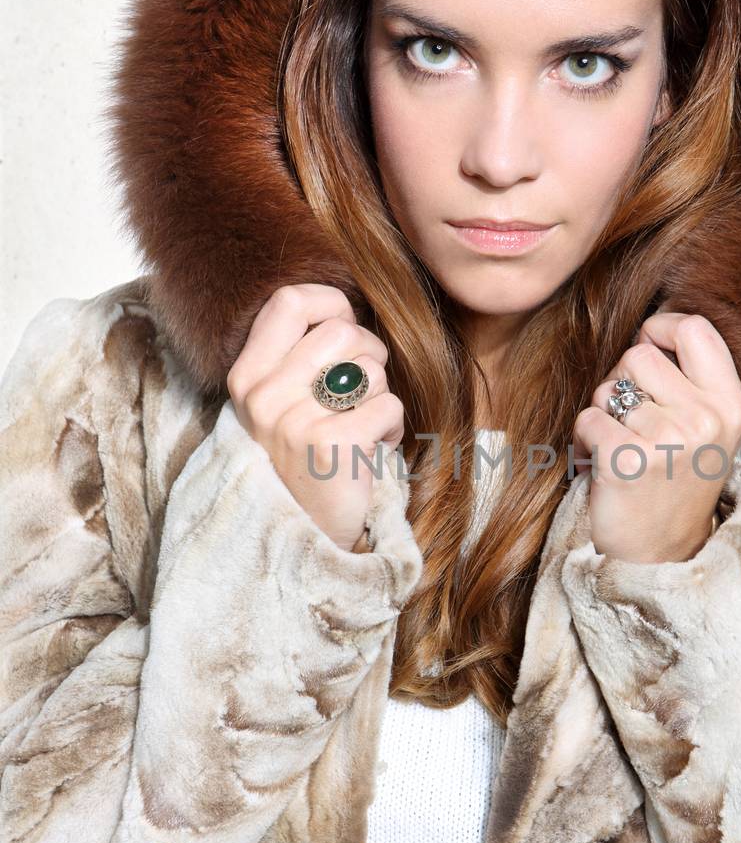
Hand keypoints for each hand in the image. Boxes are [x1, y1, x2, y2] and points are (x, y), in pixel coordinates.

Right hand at [226, 284, 404, 552]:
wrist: (298, 541)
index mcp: (246, 378)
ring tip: (362, 429)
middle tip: (364, 392)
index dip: (331, 302)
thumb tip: (346, 312)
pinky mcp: (331, 447)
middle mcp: (263, 396)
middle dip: (370, 355)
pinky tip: (371, 453)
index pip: (289, 302)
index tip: (346, 325)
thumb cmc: (302, 464)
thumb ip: (297, 358)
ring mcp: (293, 422)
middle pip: (343, 331)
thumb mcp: (279, 407)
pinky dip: (393, 431)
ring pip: (371, 368)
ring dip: (381, 397)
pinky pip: (389, 407)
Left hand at [571, 312, 740, 563]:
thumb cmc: (676, 483)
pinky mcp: (627, 462)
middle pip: (639, 355)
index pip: (695, 329)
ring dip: (602, 415)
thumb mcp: (707, 431)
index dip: (661, 327)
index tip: (649, 344)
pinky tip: (602, 465)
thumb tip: (648, 328)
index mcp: (731, 407)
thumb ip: (691, 381)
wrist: (660, 557)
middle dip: (623, 380)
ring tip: (620, 448)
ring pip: (608, 389)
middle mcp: (705, 421)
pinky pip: (587, 419)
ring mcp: (668, 442)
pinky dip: (584, 441)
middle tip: (632, 421)